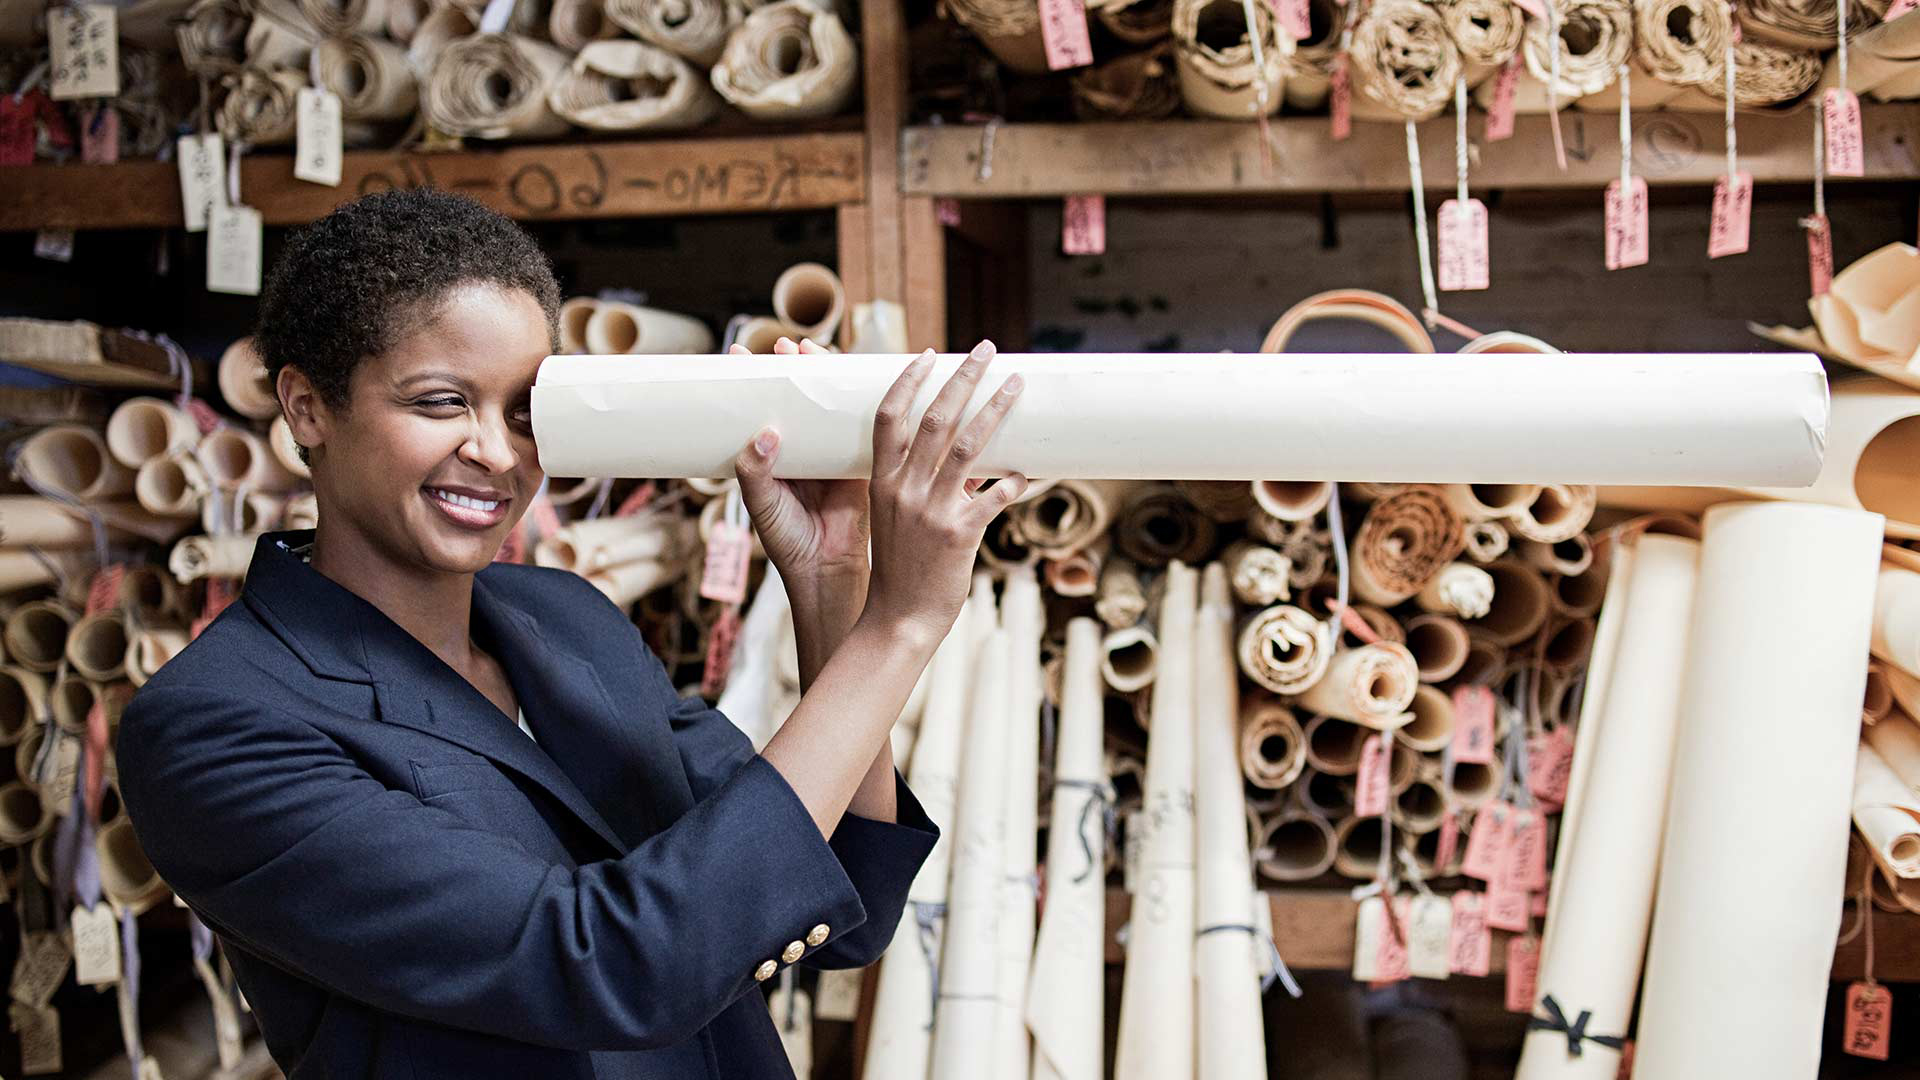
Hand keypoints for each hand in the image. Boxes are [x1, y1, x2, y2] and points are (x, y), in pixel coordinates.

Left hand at [732, 336, 871, 586]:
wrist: (829, 570)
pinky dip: (857, 399)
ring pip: (825, 405)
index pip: (757, 409)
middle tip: (783, 345)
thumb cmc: (789, 543)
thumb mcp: (762, 506)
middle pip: (793, 398)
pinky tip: (854, 376)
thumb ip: (755, 472)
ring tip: (812, 348)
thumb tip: (764, 434)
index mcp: (770, 458)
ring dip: (821, 375)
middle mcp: (800, 450)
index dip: (749, 381)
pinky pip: (859, 423)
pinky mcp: (858, 459)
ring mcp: (828, 452)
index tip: (739, 353)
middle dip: (788, 368)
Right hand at [861, 341, 1027, 644]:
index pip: (889, 417)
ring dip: (996, 409)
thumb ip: (919, 486)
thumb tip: (966, 466)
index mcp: (883, 482)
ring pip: (970, 446)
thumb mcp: (895, 520)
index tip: (929, 354)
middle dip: (963, 378)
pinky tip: (1028, 471)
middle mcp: (904, 490)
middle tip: (985, 349)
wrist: (899, 619)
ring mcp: (932, 511)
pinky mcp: (960, 534)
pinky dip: (1014, 480)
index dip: (908, 381)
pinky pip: (995, 495)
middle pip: (935, 418)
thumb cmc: (899, 569)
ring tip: (1016, 384)